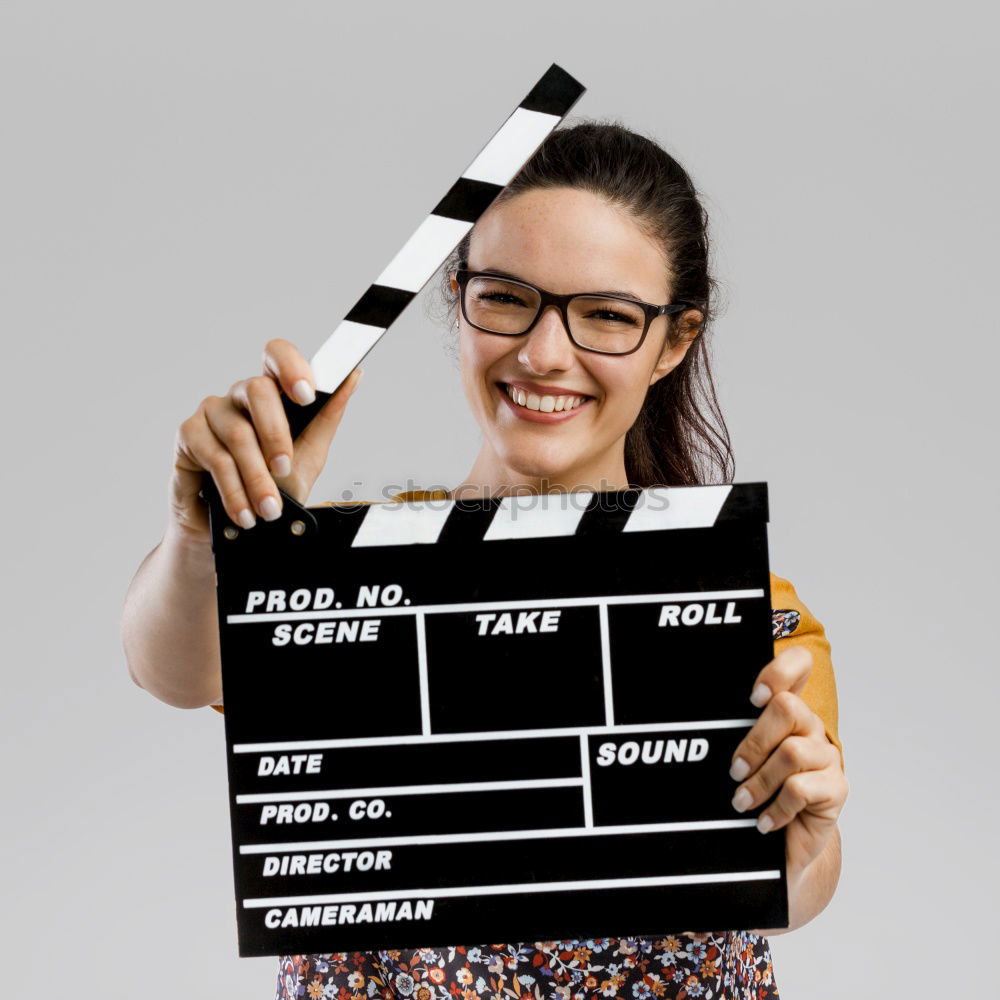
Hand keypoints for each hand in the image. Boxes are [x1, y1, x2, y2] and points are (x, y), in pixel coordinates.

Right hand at [171, 338, 362, 539]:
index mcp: (273, 394)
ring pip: (238, 433)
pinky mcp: (188, 434)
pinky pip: (215, 457)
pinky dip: (234, 490)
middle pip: (257, 389)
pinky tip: (244, 512)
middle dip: (276, 434)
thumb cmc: (273, 489)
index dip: (291, 367)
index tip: (307, 395)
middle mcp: (241, 397)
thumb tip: (353, 377)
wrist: (239, 531)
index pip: (277, 356)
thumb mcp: (309, 457)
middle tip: (285, 470)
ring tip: (269, 508)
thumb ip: (327, 418)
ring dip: (257, 478)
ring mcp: (213, 412)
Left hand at [728, 645, 848, 880]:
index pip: (799, 665)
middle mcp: (810, 727)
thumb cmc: (756, 795)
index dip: (780, 671)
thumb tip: (698, 724)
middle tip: (735, 770)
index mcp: (787, 711)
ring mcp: (826, 757)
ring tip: (742, 801)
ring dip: (760, 781)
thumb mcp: (740, 760)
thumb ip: (731, 734)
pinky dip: (776, 808)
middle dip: (754, 741)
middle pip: (787, 707)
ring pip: (792, 752)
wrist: (782, 847)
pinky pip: (801, 788)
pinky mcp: (836, 788)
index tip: (753, 697)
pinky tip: (764, 821)